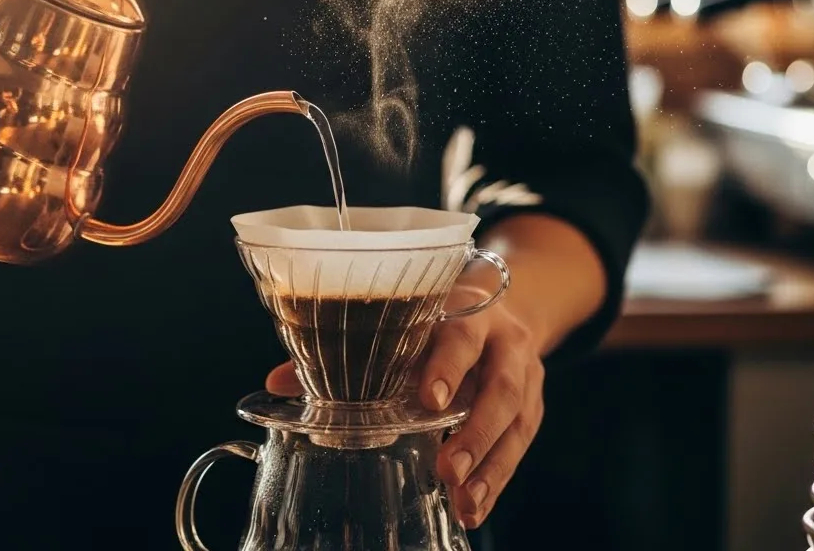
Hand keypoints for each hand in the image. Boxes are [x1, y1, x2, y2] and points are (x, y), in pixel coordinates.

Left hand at [265, 285, 543, 529]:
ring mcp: (527, 373)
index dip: (446, 366)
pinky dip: (499, 477)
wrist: (505, 306)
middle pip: (499, 386)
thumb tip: (279, 382)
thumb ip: (346, 351)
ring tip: (465, 501)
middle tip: (448, 469)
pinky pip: (521, 444)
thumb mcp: (405, 320)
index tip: (428, 400)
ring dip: (491, 465)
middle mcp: (505, 340)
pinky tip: (476, 505)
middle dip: (476, 431)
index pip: (461, 335)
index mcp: (469, 309)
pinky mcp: (534, 403)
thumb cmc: (440, 315)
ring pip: (517, 421)